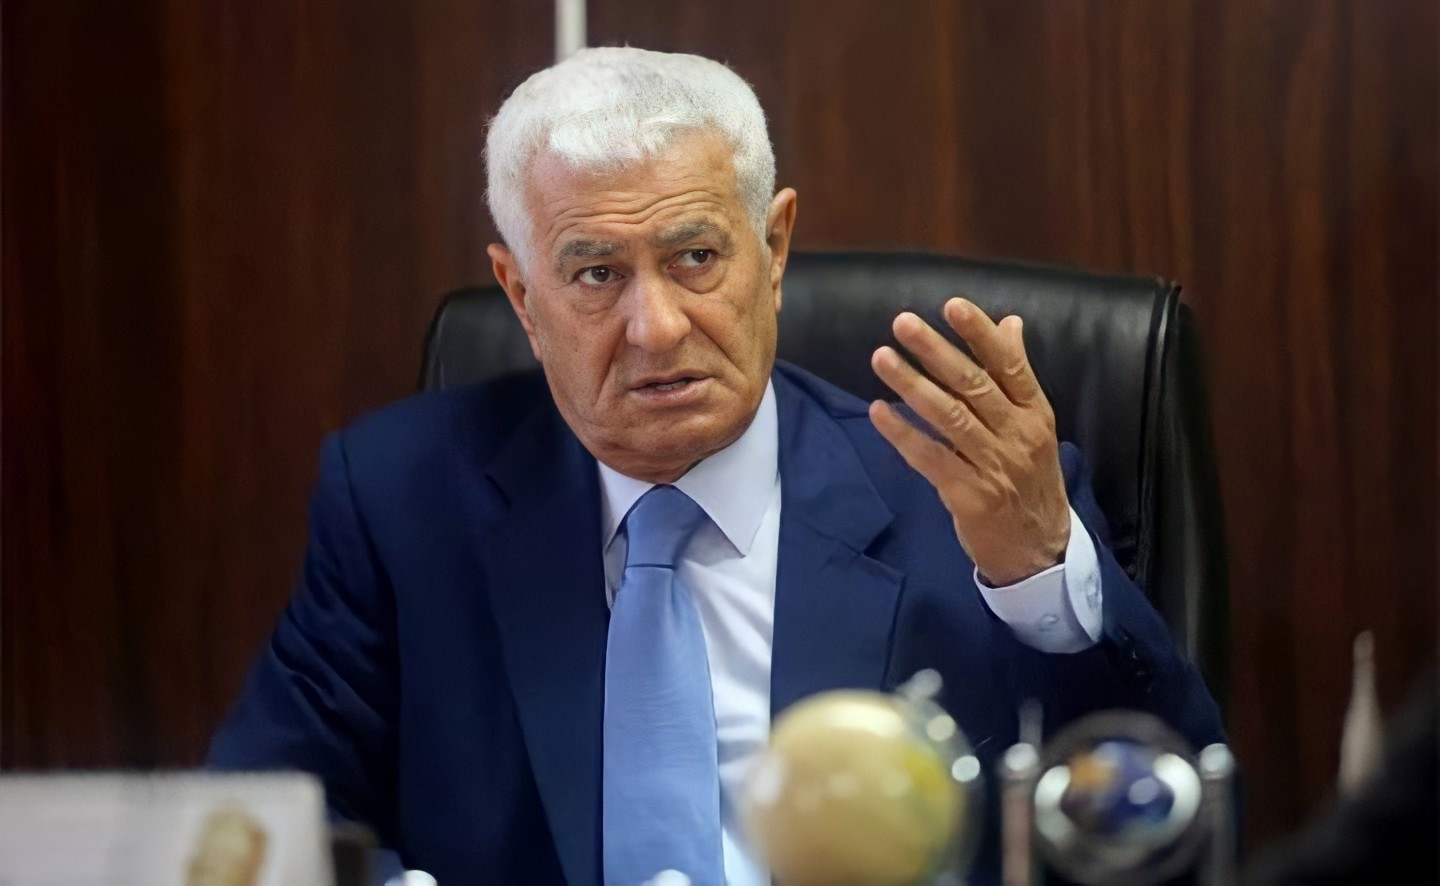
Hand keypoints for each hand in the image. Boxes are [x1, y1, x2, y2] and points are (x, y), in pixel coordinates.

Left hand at [869, 298, 1069, 585]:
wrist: (1040, 550)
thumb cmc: (1030, 479)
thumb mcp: (1035, 426)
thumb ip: (1017, 375)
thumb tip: (1010, 323)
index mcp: (1035, 413)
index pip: (1010, 365)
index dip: (980, 334)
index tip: (952, 305)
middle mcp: (1017, 436)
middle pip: (974, 386)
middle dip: (935, 351)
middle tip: (902, 323)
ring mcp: (993, 467)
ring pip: (949, 418)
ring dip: (911, 384)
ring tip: (881, 357)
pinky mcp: (968, 496)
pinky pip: (930, 458)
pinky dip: (902, 434)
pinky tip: (878, 411)